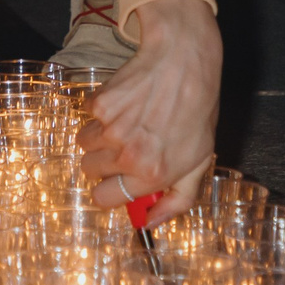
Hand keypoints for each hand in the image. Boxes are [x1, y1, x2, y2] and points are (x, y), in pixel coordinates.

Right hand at [80, 0, 221, 225]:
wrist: (184, 62)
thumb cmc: (196, 111)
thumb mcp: (199, 161)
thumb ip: (177, 199)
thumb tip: (149, 223)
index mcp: (151, 174)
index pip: (104, 199)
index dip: (109, 188)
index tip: (117, 178)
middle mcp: (128, 155)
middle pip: (89, 171)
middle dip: (104, 160)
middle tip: (128, 141)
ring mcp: (111, 129)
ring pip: (84, 143)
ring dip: (99, 134)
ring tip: (128, 119)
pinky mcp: (99, 104)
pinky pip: (87, 116)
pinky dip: (100, 110)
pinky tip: (126, 100)